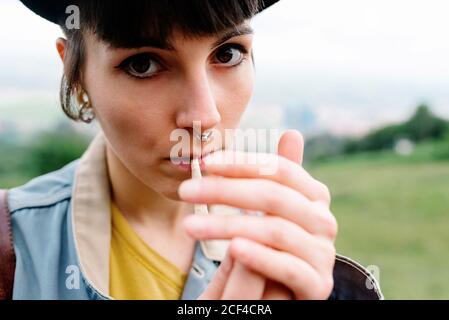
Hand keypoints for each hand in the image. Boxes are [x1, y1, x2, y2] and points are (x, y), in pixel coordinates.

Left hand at [179, 130, 336, 299]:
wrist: (284, 292)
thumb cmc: (272, 243)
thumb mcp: (274, 208)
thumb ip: (279, 177)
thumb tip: (292, 133)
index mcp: (313, 196)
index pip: (278, 170)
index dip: (241, 164)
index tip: (205, 162)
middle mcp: (324, 221)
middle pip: (273, 197)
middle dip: (225, 191)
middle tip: (185, 191)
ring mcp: (324, 254)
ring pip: (274, 231)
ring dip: (228, 226)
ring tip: (191, 226)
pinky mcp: (319, 285)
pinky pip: (288, 268)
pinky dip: (260, 257)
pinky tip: (232, 250)